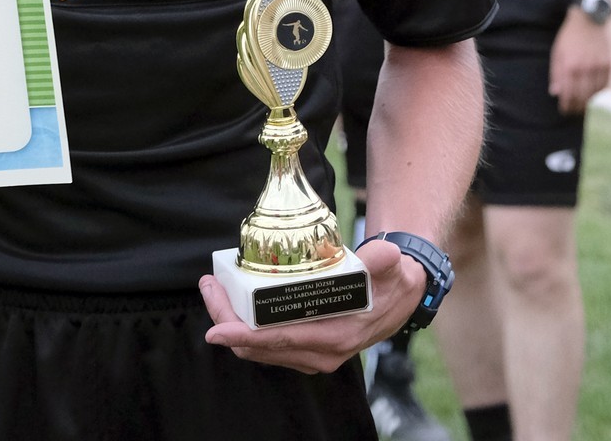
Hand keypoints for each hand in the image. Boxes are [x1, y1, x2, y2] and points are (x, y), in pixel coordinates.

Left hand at [199, 237, 422, 374]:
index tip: (216, 329)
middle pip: (259, 346)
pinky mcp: (306, 348)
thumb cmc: (392, 282)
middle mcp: (321, 352)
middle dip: (226, 320)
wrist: (400, 298)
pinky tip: (235, 300)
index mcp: (337, 336)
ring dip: (232, 322)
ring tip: (214, 287)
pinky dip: (246, 326)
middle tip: (209, 285)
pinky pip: (267, 345)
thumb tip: (381, 256)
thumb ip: (384, 261)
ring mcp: (312, 354)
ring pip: (258, 348)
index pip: (281, 340)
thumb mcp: (394, 269)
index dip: (245, 335)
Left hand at [549, 13, 610, 114]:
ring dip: (587, 100)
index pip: (568, 94)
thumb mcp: (557, 53)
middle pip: (582, 97)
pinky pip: (604, 85)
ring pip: (594, 93)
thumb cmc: (568, 38)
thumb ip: (556, 74)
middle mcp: (585, 68)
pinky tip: (592, 92)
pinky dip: (598, 91)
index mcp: (569, 66)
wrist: (588, 20)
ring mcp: (598, 67)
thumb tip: (555, 93)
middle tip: (572, 111)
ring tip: (581, 103)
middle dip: (576, 107)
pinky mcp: (608, 64)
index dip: (566, 105)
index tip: (564, 110)